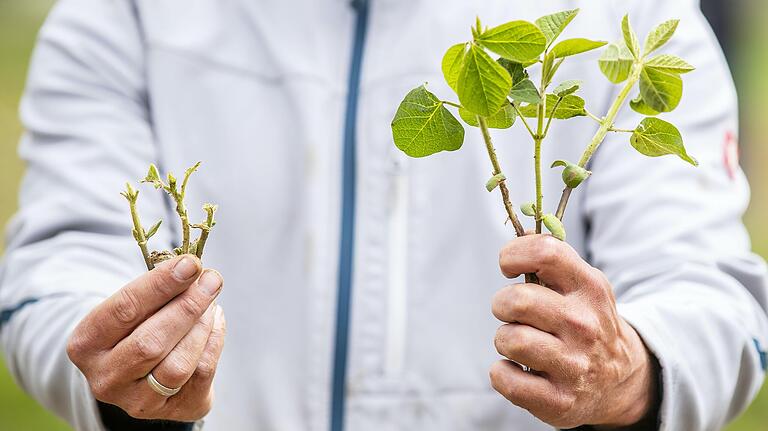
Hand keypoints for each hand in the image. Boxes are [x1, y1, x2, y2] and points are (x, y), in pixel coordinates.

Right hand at [66, 255, 225, 420]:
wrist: (143, 373)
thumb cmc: (137, 327)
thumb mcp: (134, 307)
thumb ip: (158, 290)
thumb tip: (194, 269)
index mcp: (86, 344)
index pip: (124, 310)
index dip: (160, 284)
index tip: (190, 264)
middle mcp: (105, 379)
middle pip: (150, 342)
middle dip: (186, 306)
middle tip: (211, 280)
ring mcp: (138, 401)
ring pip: (178, 364)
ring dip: (201, 327)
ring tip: (211, 302)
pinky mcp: (173, 410)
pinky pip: (201, 373)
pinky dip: (214, 341)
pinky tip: (214, 321)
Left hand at [490, 235, 655, 428]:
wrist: (621, 379)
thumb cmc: (585, 321)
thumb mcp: (582, 285)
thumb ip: (551, 261)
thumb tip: (517, 238)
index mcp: (589, 288)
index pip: (546, 252)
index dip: (514, 254)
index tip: (509, 267)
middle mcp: (585, 325)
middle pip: (516, 300)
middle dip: (503, 304)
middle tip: (512, 312)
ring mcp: (574, 365)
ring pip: (508, 339)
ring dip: (504, 339)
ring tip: (520, 342)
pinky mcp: (559, 401)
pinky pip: (505, 379)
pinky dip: (502, 373)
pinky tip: (518, 369)